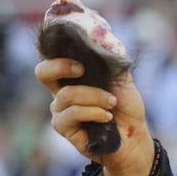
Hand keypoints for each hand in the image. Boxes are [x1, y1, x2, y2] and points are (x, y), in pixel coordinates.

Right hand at [36, 57, 154, 175]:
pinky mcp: (64, 128)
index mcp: (73, 78)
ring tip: (112, 102)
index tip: (79, 51)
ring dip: (94, 96)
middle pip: (42, 72)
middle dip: (60, 66)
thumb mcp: (123, 80)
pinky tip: (107, 116)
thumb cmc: (126, 108)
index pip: (52, 58)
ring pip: (66, 95)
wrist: (134, 137)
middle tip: (81, 69)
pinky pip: (71, 114)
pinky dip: (92, 112)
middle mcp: (62, 92)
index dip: (55, 50)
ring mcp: (61, 110)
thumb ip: (112, 61)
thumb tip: (107, 38)